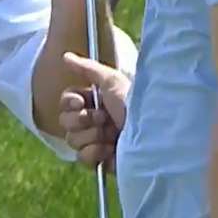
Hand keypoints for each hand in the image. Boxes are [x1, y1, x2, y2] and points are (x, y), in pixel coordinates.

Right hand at [60, 51, 130, 170]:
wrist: (152, 132)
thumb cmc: (133, 102)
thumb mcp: (112, 80)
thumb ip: (87, 68)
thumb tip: (66, 56)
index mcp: (96, 101)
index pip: (66, 102)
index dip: (69, 102)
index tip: (81, 102)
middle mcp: (94, 121)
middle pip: (65, 122)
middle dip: (82, 120)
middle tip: (103, 118)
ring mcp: (97, 142)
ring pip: (72, 140)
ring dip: (91, 135)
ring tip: (111, 133)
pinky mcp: (102, 161)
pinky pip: (83, 158)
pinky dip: (95, 152)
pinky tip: (110, 148)